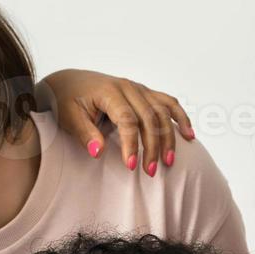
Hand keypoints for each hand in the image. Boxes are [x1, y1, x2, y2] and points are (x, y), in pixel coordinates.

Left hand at [40, 69, 193, 175]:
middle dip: (152, 146)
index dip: (131, 144)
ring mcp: (139, 88)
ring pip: (162, 112)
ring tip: (169, 161)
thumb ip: (84, 134)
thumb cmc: (67, 100)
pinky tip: (188, 135)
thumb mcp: (69, 117)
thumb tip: (98, 152)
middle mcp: (128, 87)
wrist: (69, 81)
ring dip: (168, 137)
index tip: (131, 166)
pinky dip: (180, 118)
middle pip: (149, 118)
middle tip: (150, 172)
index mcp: (110, 91)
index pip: (127, 120)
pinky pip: (168, 103)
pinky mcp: (144, 93)